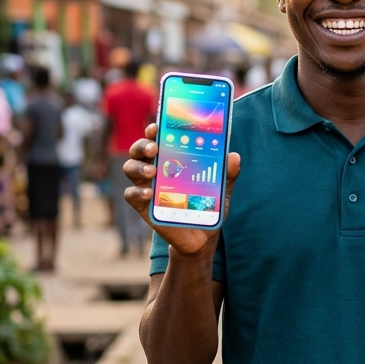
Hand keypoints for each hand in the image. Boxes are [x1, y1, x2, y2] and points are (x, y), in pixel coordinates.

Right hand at [122, 122, 240, 257]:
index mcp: (171, 158)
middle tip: (154, 148)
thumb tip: (234, 157)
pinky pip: (131, 195)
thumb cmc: (207, 206)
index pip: (158, 138)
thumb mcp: (221, 189)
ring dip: (138, 167)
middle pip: (139, 150)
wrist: (202, 237)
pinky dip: (137, 192)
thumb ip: (227, 173)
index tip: (157, 126)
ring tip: (152, 172)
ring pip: (131, 168)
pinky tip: (149, 193)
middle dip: (142, 145)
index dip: (154, 130)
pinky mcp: (144, 206)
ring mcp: (147, 186)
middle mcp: (155, 168)